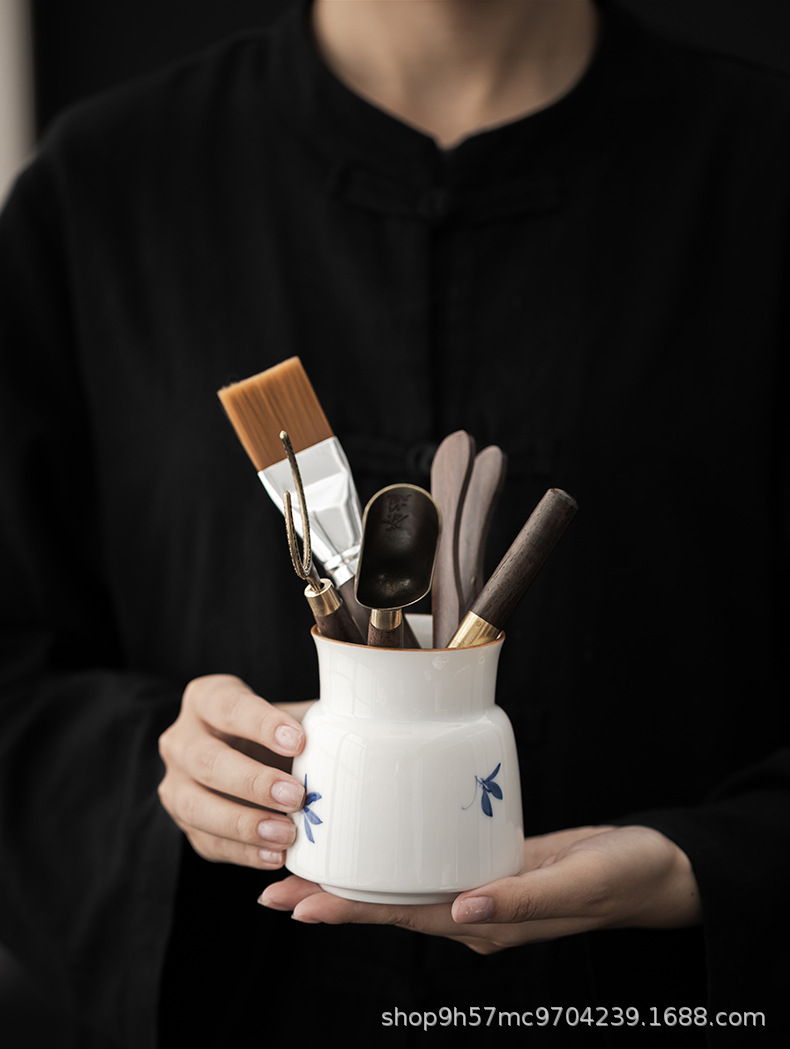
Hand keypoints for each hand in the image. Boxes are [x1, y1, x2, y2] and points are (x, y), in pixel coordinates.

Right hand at [158, 674, 312, 869]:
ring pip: (195, 806)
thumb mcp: (290, 715)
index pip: (230, 707)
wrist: (252, 757)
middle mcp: (180, 740)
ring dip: (244, 824)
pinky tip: (275, 855)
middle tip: (296, 797)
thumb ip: (314, 720)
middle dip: (253, 782)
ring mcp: (175, 784)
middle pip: (207, 761)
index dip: (262, 724)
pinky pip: (207, 842)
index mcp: (206, 699)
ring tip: (287, 835)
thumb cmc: (277, 731)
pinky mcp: (185, 824)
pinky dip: (243, 852)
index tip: (300, 741)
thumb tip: (360, 728)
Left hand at [258, 825, 701, 952]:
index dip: (349, 908)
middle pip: (391, 903)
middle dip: (333, 894)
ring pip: (405, 883)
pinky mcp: (491, 864)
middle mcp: (475, 910)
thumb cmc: (623, 877)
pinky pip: (432, 863)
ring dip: (357, 874)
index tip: (297, 903)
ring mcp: (480, 889)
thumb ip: (523, 899)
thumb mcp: (577, 883)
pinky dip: (396, 854)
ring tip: (308, 862)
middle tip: (274, 883)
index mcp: (488, 921)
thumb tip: (461, 910)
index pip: (403, 915)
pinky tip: (376, 839)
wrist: (654, 868)